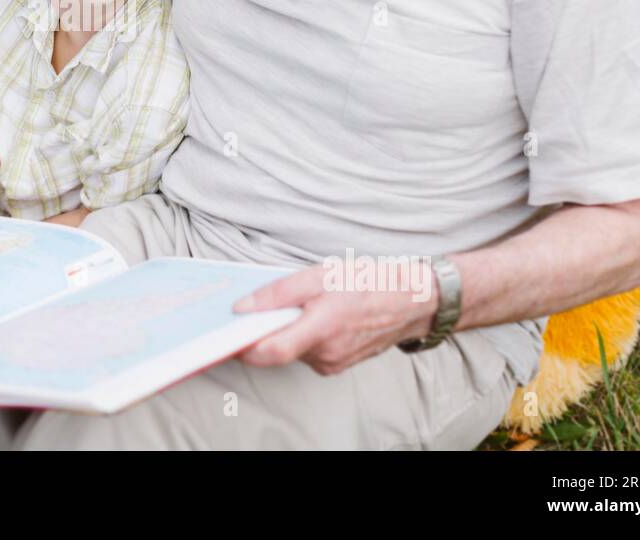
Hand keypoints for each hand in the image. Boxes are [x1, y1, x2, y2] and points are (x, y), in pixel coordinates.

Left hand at [232, 257, 440, 374]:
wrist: (413, 301)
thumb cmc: (369, 283)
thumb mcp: (320, 275)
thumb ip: (278, 294)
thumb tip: (242, 308)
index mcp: (320, 331)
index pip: (268, 352)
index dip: (242, 345)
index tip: (225, 331)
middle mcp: (325, 355)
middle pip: (277, 349)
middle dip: (265, 328)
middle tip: (264, 303)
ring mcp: (333, 363)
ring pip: (292, 349)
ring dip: (287, 329)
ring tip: (303, 303)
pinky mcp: (338, 364)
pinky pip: (308, 351)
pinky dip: (302, 334)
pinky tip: (315, 314)